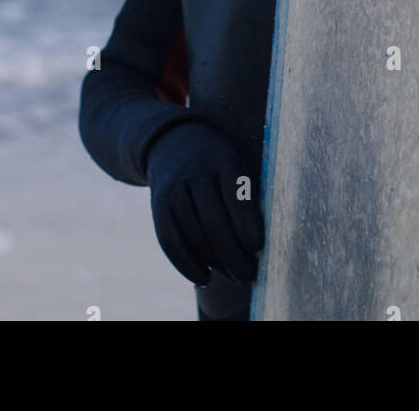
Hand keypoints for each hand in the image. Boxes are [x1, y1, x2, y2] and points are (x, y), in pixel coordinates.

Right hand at [145, 120, 263, 285]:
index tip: (259, 248)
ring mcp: (174, 188)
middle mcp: (196, 173)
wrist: (174, 141)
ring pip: (192, 234)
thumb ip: (248, 196)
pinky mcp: (157, 203)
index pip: (236, 197)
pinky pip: (169, 239)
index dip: (248, 227)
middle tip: (249, 274)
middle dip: (234, 255)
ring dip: (214, 263)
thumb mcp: (238, 164)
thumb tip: (260, 246)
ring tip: (234, 276)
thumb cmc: (219, 163)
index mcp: (224, 160)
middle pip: (213, 222)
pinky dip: (186, 264)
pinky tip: (203, 277)